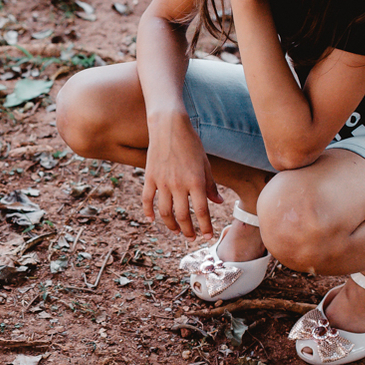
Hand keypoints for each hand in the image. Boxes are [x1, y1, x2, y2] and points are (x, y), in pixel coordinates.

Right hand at [141, 111, 223, 239]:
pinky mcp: (150, 177)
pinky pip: (147, 199)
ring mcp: (162, 182)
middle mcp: (178, 185)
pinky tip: (152, 220)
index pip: (201, 211)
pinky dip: (148, 212)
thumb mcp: (205, 163)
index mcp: (195, 181)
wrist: (169, 126)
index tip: (207, 236)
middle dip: (188, 230)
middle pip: (182, 216)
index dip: (205, 227)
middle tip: (191, 237)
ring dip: (170, 225)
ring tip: (176, 231)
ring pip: (164, 212)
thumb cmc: (191, 143)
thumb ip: (210, 185)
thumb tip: (217, 202)